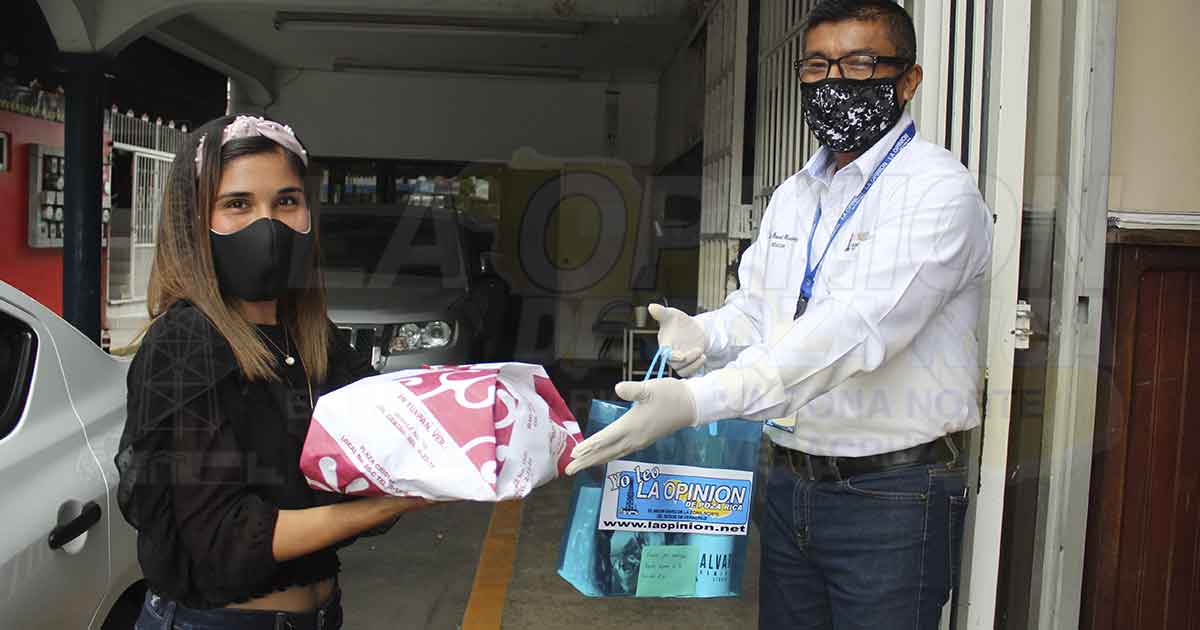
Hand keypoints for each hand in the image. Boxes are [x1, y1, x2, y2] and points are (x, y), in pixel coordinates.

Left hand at [564, 379, 697, 474]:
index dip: (589, 446)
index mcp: (632, 426)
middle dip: (587, 461)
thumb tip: (618, 388)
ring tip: (580, 466)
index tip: (574, 454)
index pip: (606, 439)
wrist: (692, 405)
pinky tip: (603, 456)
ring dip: (595, 460)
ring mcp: (640, 441)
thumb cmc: (671, 395)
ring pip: (613, 454)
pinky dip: (608, 456)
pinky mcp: (644, 440)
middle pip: (606, 452)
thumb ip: (633, 390)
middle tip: (569, 470)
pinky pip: (621, 452)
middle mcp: (634, 438)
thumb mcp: (651, 388)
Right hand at [649, 304, 707, 376]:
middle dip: (688, 360)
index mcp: (664, 346)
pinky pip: (689, 372)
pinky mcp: (687, 365)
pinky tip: (703, 357)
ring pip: (683, 371)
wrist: (692, 329)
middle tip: (698, 350)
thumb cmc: (679, 321)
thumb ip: (661, 312)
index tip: (682, 356)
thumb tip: (651, 306)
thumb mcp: (672, 314)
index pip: (665, 355)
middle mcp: (670, 356)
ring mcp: (679, 363)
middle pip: (675, 365)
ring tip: (703, 355)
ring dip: (693, 365)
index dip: (672, 357)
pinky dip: (696, 367)